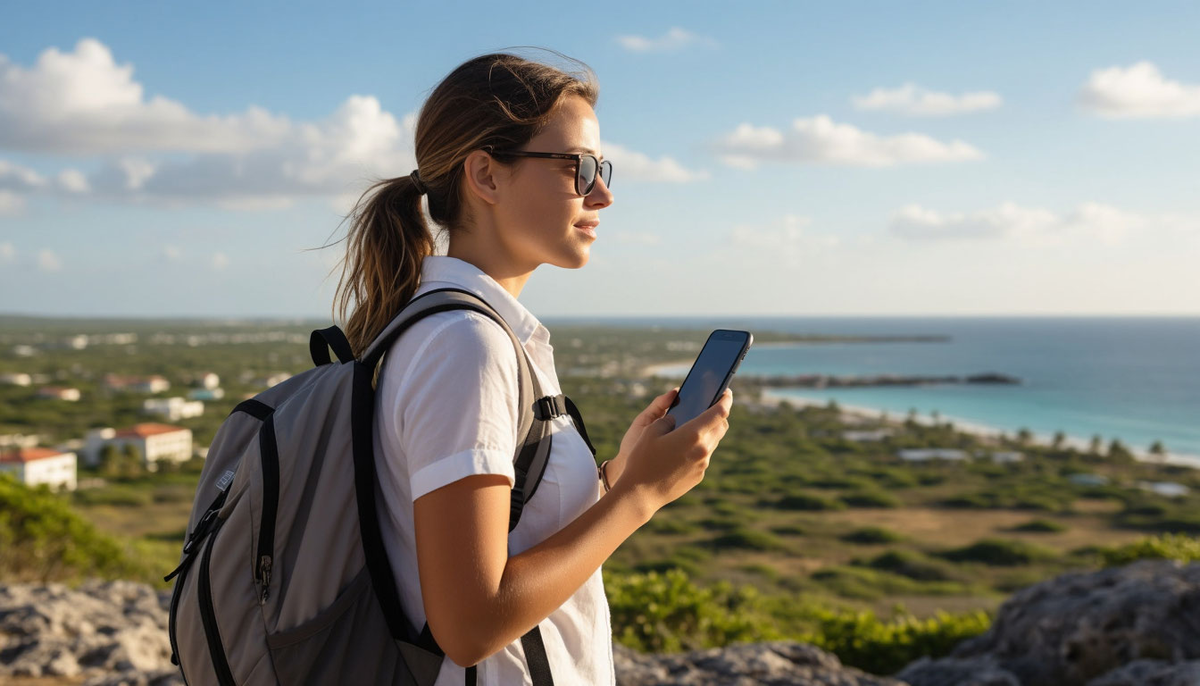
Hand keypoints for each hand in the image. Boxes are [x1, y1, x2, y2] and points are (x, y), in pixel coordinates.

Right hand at [613, 388, 732, 516]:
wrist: (641, 494)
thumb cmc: (642, 460)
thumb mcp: (650, 431)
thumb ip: (668, 419)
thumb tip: (677, 419)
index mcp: (693, 434)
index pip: (720, 412)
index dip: (725, 399)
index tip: (727, 392)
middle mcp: (703, 449)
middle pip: (721, 427)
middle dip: (719, 415)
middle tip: (712, 407)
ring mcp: (702, 464)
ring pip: (714, 442)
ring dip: (709, 432)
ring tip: (696, 426)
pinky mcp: (698, 476)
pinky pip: (704, 457)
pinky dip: (699, 447)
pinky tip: (685, 447)